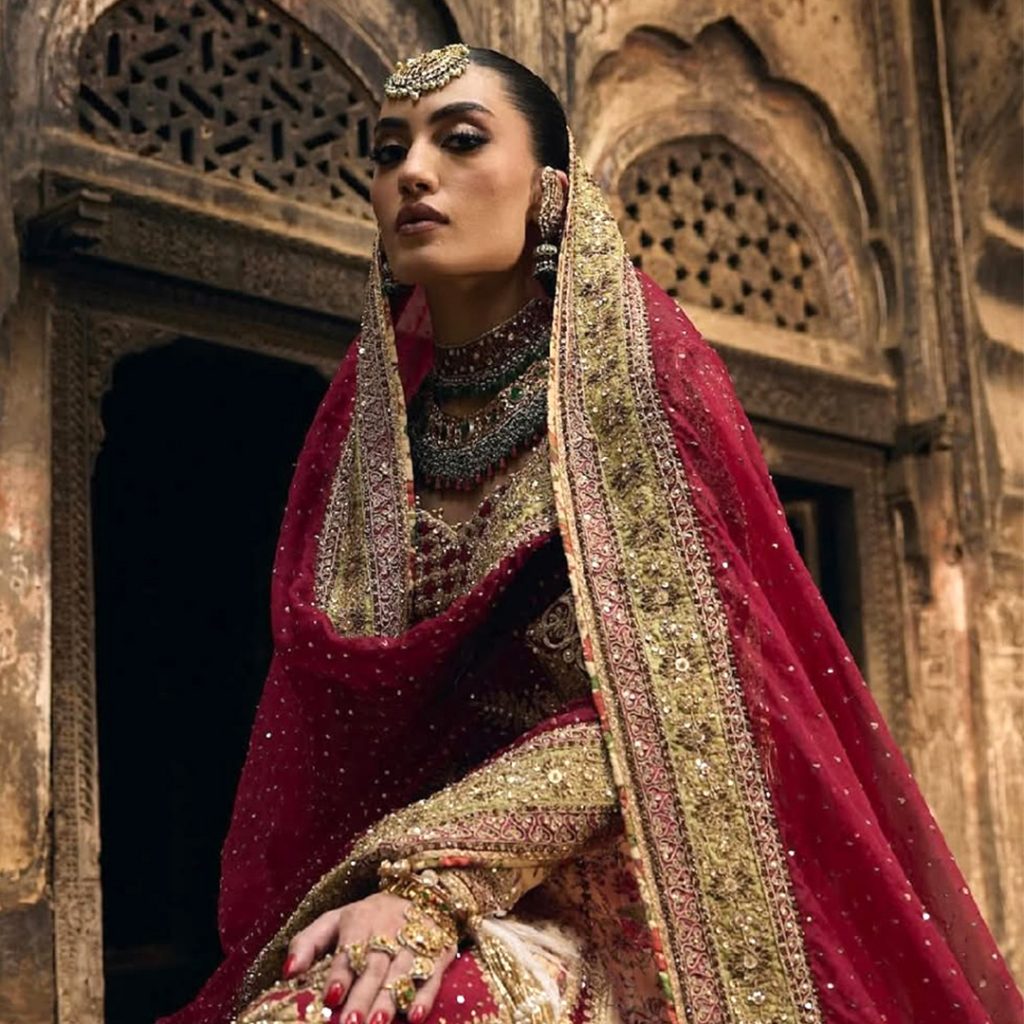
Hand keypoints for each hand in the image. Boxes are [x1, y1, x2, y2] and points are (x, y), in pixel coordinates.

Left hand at [282, 892, 457, 1023]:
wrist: (422, 893)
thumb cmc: (369, 916)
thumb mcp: (336, 919)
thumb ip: (308, 942)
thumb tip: (288, 972)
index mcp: (360, 921)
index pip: (349, 949)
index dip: (341, 973)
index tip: (331, 998)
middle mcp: (388, 930)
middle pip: (375, 965)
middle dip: (364, 995)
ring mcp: (415, 941)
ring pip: (402, 972)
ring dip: (390, 999)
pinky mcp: (438, 953)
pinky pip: (433, 975)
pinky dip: (425, 996)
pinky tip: (415, 1017)